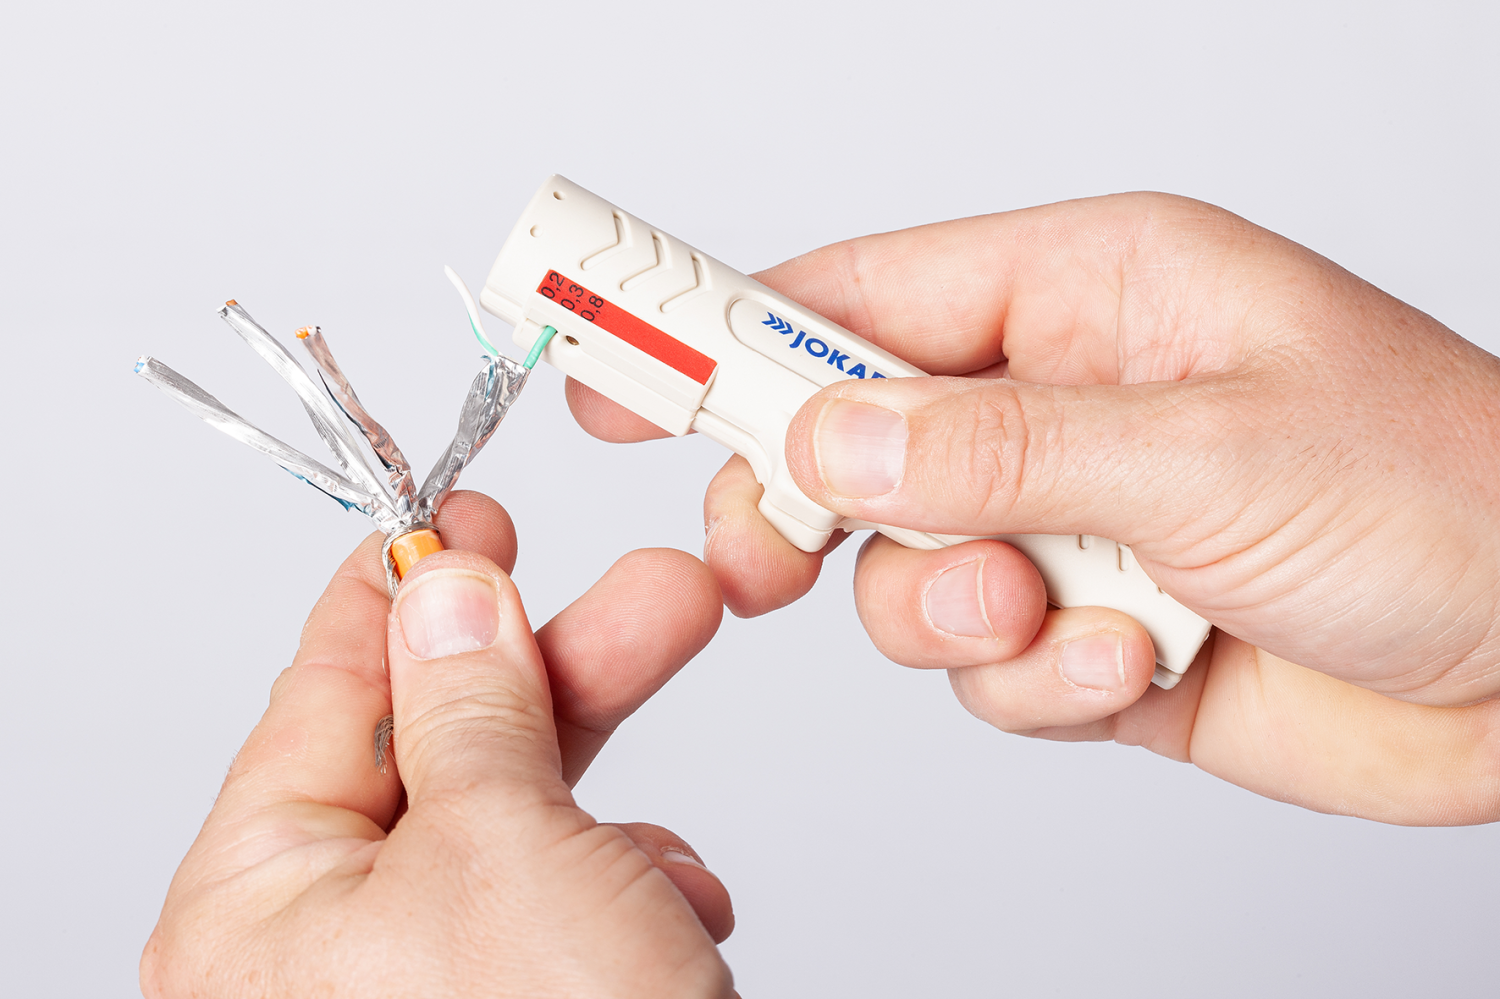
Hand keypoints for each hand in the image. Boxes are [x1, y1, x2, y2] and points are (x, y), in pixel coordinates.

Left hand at [141, 491, 735, 996]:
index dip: (399, 590)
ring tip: (680, 858)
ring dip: (611, 805)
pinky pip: (563, 907)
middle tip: (647, 593)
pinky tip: (678, 912)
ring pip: (518, 828)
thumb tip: (445, 590)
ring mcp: (424, 989)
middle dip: (556, 674)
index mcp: (259, 912)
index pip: (322, 698)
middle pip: (439, 754)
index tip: (454, 514)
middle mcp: (323, 957)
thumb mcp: (505, 849)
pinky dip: (627, 890)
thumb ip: (469, 704)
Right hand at [571, 194, 1499, 824]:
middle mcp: (1062, 400)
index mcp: (1087, 293)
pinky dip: (1035, 683)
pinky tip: (1132, 668)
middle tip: (766, 552)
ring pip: (900, 569)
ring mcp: (1067, 521)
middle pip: (845, 437)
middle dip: (803, 503)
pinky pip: (984, 665)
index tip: (611, 355)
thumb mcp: (1200, 449)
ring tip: (1050, 616)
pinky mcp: (1085, 631)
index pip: (857, 294)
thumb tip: (822, 438)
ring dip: (948, 612)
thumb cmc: (1447, 500)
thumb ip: (990, 446)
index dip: (723, 324)